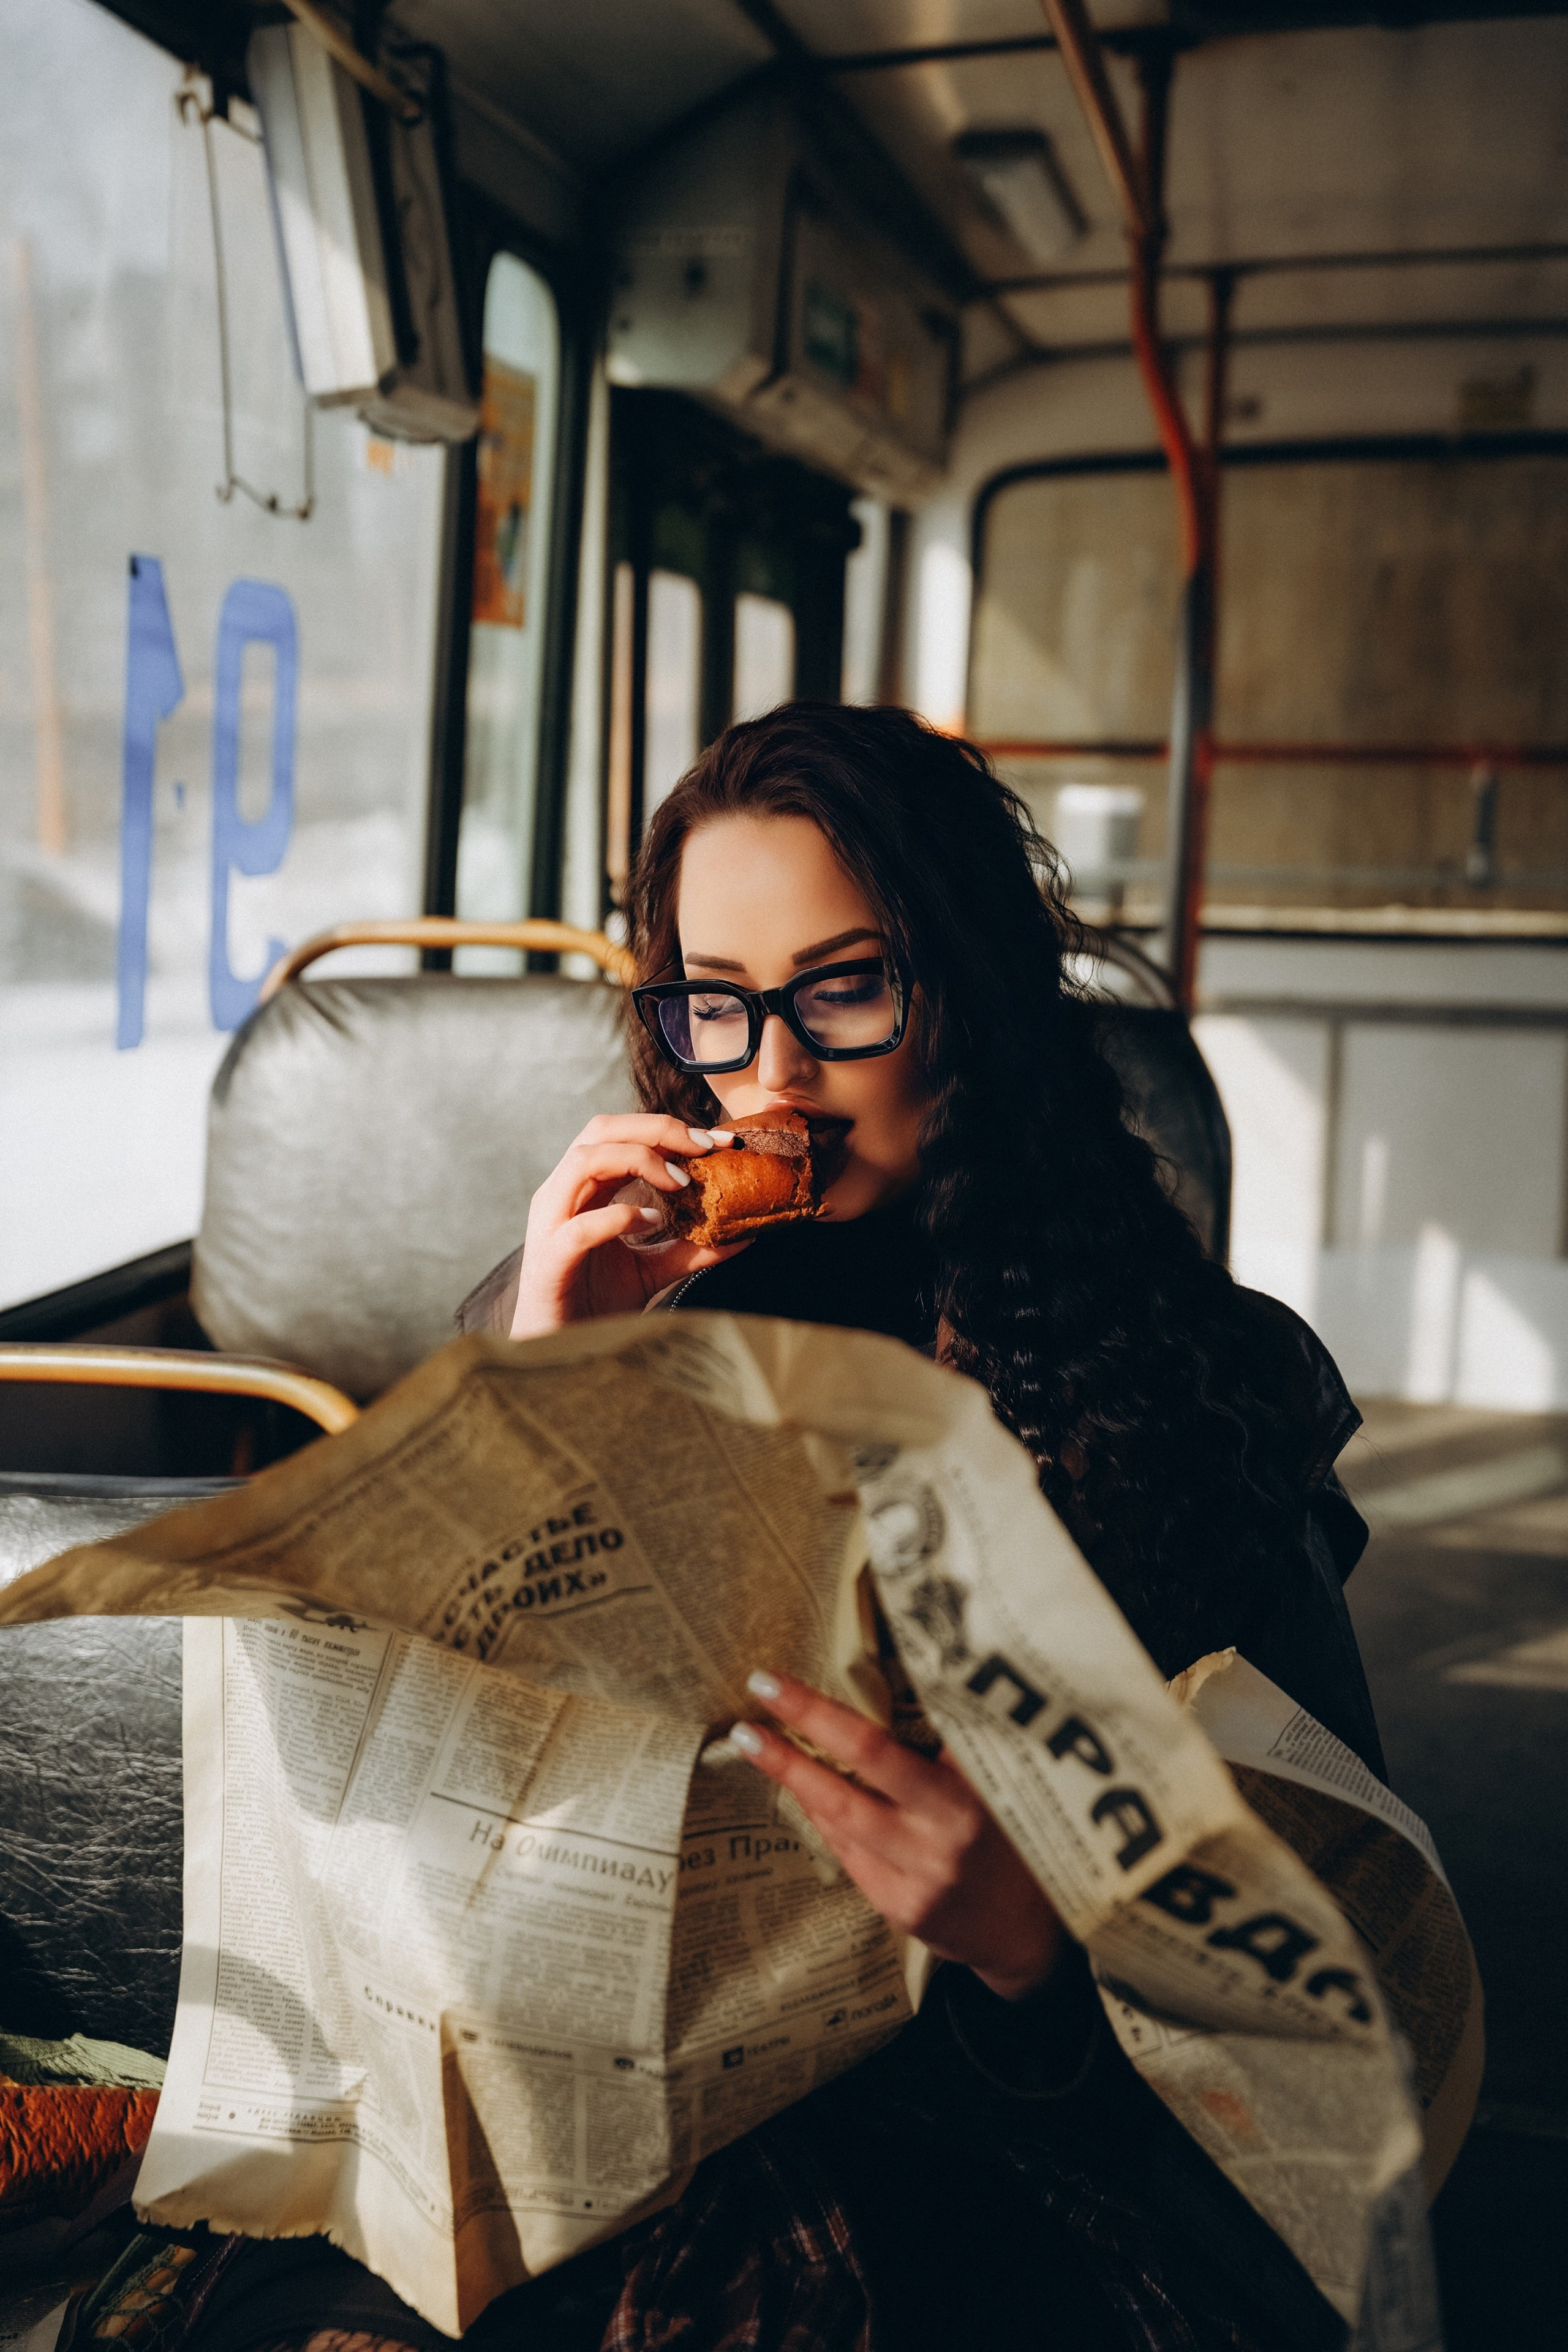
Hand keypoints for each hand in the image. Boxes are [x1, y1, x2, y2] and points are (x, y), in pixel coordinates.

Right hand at [510, 1113, 749, 1335]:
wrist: (558, 1350)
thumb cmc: (595, 1303)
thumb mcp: (652, 1269)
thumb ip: (690, 1248)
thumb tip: (742, 1235)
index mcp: (584, 1189)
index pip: (623, 1134)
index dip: (671, 1129)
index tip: (720, 1142)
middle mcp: (563, 1194)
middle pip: (602, 1130)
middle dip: (657, 1129)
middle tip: (704, 1147)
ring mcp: (551, 1223)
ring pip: (585, 1161)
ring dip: (639, 1160)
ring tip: (681, 1184)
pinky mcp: (551, 1259)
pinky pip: (581, 1226)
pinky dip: (620, 1217)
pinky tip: (650, 1221)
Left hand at [730, 1669, 1063, 2002]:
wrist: (1027, 1931)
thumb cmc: (1010, 1834)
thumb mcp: (996, 1782)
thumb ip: (955, 1743)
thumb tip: (882, 1681)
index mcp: (975, 1787)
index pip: (900, 1735)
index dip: (840, 1707)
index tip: (793, 1677)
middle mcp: (949, 1831)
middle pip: (864, 1766)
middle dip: (808, 1722)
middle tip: (762, 1686)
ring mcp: (922, 1875)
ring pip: (843, 1815)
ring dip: (795, 1774)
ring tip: (755, 1740)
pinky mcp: (901, 1909)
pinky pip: (849, 1852)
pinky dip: (823, 1817)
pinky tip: (800, 1791)